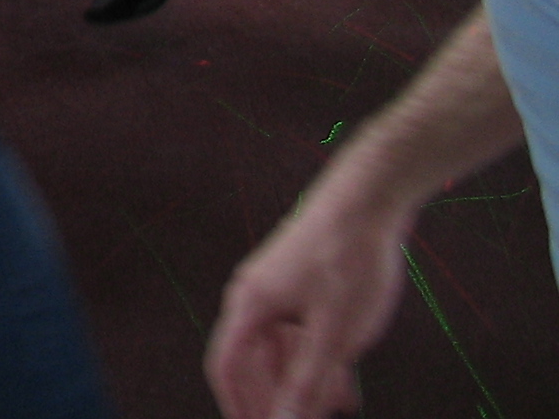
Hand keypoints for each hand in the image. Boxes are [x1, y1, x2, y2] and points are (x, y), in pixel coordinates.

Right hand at [205, 185, 408, 418]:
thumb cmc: (349, 262)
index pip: (226, 365)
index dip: (237, 406)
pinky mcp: (302, 281)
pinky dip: (317, 361)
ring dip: (301, 383)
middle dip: (272, 400)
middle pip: (252, 360)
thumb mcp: (334, 335)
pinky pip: (300, 332)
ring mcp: (279, 287)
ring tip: (333, 411)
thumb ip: (307, 384)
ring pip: (281, 348)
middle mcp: (256, 295)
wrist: (369, 199)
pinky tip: (344, 385)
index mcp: (250, 305)